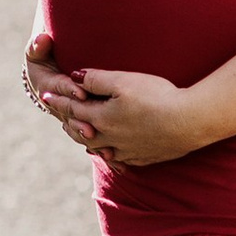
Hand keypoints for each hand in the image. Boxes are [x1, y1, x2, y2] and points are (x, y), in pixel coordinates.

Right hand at [23, 33, 100, 150]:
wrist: (52, 77)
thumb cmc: (45, 59)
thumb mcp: (39, 53)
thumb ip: (38, 46)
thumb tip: (42, 38)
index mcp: (48, 88)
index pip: (59, 89)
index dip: (69, 91)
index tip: (81, 92)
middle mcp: (58, 107)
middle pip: (70, 117)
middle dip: (80, 123)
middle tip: (91, 129)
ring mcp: (71, 119)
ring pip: (80, 133)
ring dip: (91, 142)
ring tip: (104, 150)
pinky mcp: (85, 127)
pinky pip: (94, 143)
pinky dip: (103, 152)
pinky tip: (115, 161)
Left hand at [52, 66, 202, 165]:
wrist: (189, 122)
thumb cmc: (157, 97)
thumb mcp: (124, 81)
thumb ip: (97, 79)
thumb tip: (76, 77)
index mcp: (102, 119)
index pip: (73, 109)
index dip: (58, 101)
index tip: (45, 96)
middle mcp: (111, 139)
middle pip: (83, 133)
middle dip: (70, 125)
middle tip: (62, 120)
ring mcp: (128, 151)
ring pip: (100, 149)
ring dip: (89, 141)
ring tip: (84, 136)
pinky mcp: (145, 157)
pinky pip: (121, 158)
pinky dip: (111, 153)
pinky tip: (113, 151)